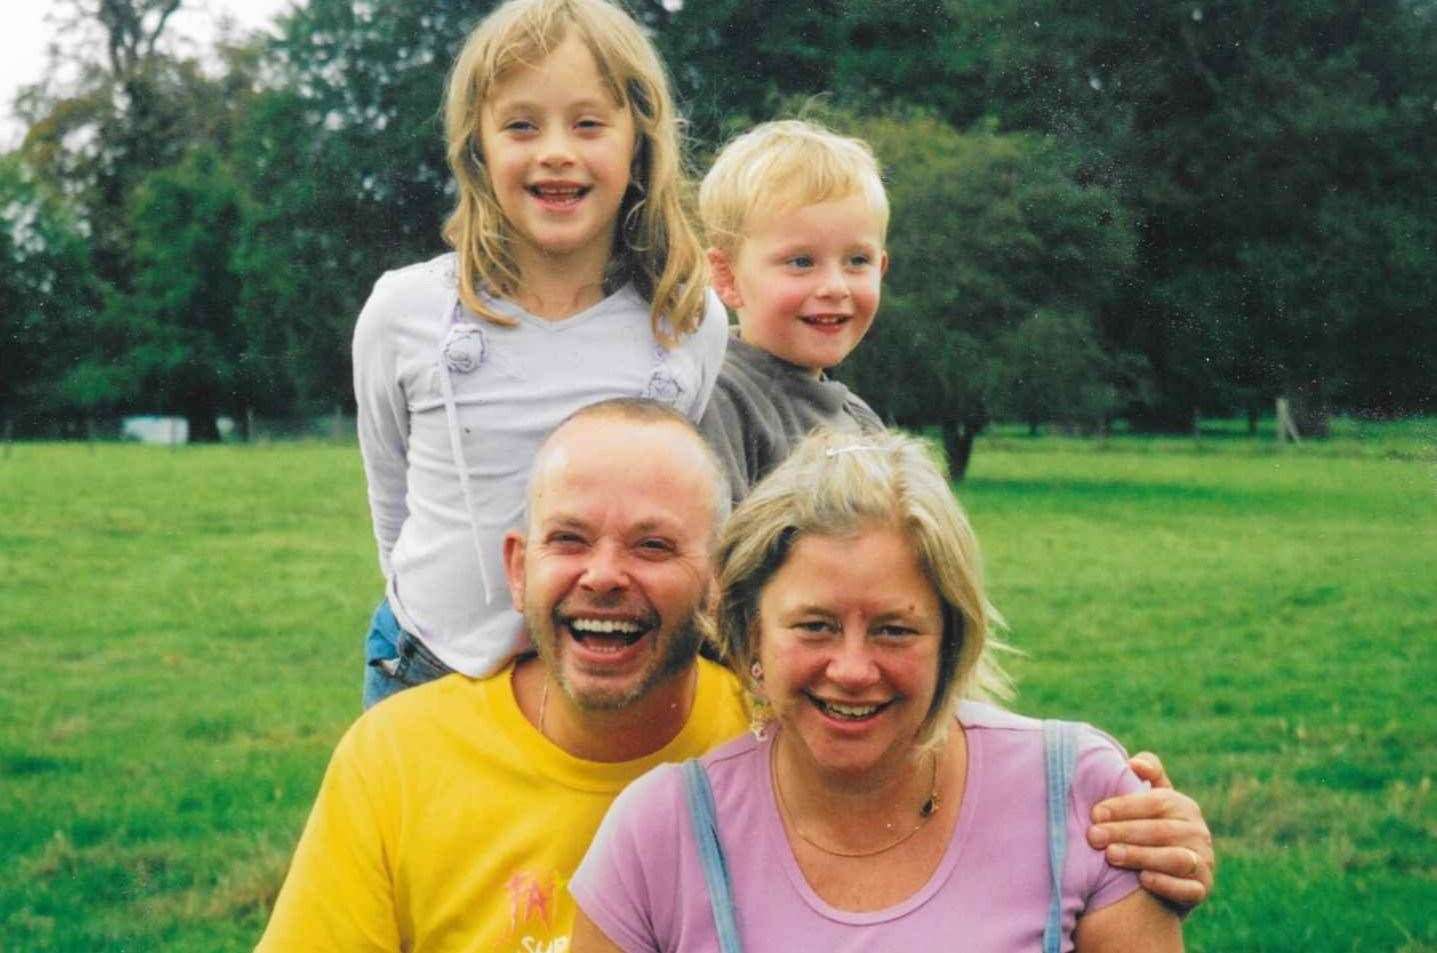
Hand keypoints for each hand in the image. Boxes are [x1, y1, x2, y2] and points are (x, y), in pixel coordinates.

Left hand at [1086, 751, 1214, 911]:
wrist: (1172, 872)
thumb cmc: (1153, 827)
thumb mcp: (1153, 800)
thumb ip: (1148, 775)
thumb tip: (1134, 763)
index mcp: (1184, 806)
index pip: (1155, 803)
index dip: (1124, 807)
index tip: (1095, 813)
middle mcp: (1198, 832)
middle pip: (1161, 831)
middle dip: (1124, 832)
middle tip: (1093, 837)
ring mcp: (1203, 861)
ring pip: (1175, 859)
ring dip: (1141, 856)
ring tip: (1111, 855)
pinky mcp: (1202, 889)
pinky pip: (1188, 889)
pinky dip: (1166, 883)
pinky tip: (1143, 879)